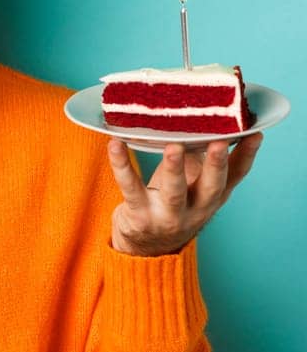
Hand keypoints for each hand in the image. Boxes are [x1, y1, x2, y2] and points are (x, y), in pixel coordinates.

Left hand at [106, 134, 262, 256]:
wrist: (145, 247)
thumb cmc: (171, 205)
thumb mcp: (193, 186)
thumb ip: (201, 159)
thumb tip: (204, 122)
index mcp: (212, 197)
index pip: (235, 176)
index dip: (246, 155)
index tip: (255, 133)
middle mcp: (196, 209)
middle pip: (211, 187)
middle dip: (216, 165)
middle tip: (217, 143)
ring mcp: (168, 215)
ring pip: (173, 192)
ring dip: (174, 168)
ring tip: (174, 147)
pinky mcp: (140, 216)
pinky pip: (130, 188)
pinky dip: (122, 165)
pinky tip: (115, 145)